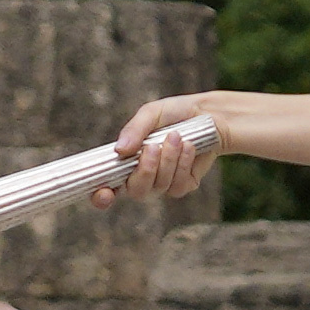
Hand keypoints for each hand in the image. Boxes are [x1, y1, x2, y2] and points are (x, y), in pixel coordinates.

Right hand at [108, 96, 222, 203]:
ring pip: (159, 187)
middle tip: (153, 146)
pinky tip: (189, 146)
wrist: (208, 115)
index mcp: (126, 160)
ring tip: (176, 136)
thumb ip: (134, 130)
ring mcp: (163, 183)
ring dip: (168, 160)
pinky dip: (183, 163)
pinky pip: (178, 185)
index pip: (107, 186)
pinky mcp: (184, 185)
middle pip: (135, 191)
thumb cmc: (175, 113)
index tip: (104, 193)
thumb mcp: (151, 114)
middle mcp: (142, 176)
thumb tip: (119, 150)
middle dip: (145, 170)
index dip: (101, 196)